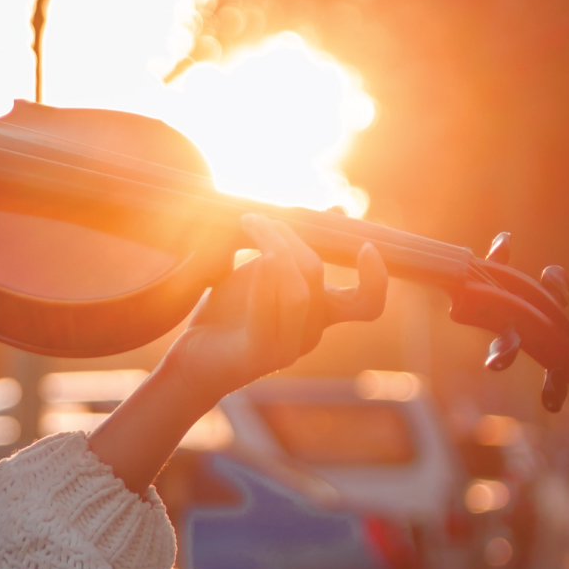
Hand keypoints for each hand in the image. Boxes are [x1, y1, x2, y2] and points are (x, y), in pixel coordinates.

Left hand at [169, 213, 388, 404]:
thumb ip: (296, 248)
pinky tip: (250, 261)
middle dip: (288, 236)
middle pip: (315, 275)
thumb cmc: (228, 313)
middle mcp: (310, 333)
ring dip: (273, 249)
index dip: (376, 278)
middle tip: (256, 218)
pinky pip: (268, 316)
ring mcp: (286, 348)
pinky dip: (263, 283)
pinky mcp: (258, 356)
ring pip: (297, 292)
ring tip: (249, 226)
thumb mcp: (263, 272)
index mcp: (319, 314)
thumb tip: (339, 210)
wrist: (192, 358)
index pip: (366, 304)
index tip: (366, 246)